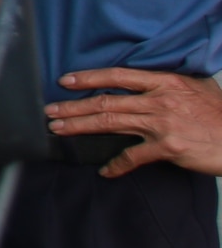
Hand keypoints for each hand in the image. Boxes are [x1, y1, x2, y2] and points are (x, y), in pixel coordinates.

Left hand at [48, 67, 221, 175]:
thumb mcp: (198, 87)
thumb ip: (170, 83)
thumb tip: (149, 81)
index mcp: (165, 82)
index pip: (119, 76)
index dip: (89, 78)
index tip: (65, 81)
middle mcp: (159, 100)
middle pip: (107, 101)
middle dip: (74, 107)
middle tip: (49, 111)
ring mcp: (162, 124)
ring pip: (111, 123)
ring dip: (81, 127)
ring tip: (59, 129)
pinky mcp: (168, 147)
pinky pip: (133, 156)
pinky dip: (116, 165)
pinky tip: (104, 171)